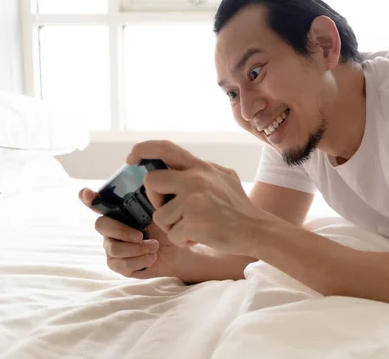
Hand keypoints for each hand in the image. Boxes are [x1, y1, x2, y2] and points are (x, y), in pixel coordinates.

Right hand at [79, 188, 180, 278]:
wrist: (177, 252)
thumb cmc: (167, 228)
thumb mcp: (162, 211)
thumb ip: (153, 198)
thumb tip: (152, 182)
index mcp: (120, 212)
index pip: (97, 202)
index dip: (89, 198)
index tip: (86, 193)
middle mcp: (111, 228)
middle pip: (101, 225)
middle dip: (122, 231)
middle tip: (141, 235)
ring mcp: (112, 246)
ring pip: (113, 248)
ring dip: (137, 249)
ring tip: (154, 247)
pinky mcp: (118, 265)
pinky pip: (121, 264)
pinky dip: (140, 261)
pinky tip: (152, 257)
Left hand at [128, 140, 273, 255]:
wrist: (257, 229)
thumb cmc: (238, 207)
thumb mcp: (223, 177)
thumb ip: (199, 170)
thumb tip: (174, 166)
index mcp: (201, 166)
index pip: (164, 148)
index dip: (143, 149)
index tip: (131, 158)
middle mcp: (195, 178)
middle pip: (152, 182)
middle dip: (155, 199)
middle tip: (170, 209)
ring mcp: (193, 200)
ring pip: (160, 215)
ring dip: (172, 226)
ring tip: (193, 227)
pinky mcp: (193, 222)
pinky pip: (172, 234)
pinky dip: (183, 240)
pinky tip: (199, 237)